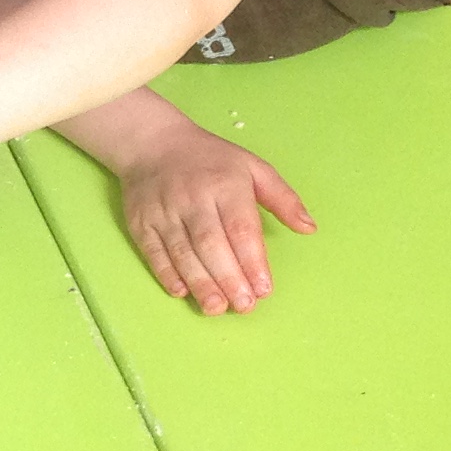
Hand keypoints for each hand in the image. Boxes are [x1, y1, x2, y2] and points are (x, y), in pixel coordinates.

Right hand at [114, 120, 311, 315]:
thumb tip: (309, 228)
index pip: (240, 228)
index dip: (252, 261)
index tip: (264, 288)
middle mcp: (193, 198)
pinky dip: (166, 273)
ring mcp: (164, 211)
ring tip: (216, 308)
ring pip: (182, 252)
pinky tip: (182, 292)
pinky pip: (153, 251)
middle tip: (244, 306)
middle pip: (211, 244)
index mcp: (225, 185)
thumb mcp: (253, 168)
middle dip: (229, 278)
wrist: (152, 143)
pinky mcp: (141, 222)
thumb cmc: (210, 160)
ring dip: (200, 283)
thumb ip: (283, 198)